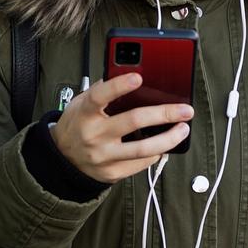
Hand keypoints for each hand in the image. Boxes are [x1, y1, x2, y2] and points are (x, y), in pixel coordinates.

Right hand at [49, 73, 194, 183]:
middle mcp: (94, 136)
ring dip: (169, 139)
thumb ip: (102, 90)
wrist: (62, 160)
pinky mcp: (113, 172)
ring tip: (183, 129)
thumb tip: (130, 74)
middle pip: (133, 122)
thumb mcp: (81, 104)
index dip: (118, 86)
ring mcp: (104, 156)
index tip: (138, 77)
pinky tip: (164, 144)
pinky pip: (141, 163)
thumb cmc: (77, 126)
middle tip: (185, 110)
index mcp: (85, 114)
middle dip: (164, 114)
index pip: (100, 97)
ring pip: (143, 149)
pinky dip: (156, 152)